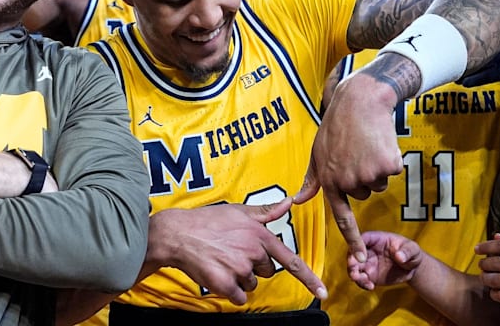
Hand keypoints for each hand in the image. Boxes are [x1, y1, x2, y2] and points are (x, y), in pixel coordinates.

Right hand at [144, 199, 326, 304]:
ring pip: (251, 284)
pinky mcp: (225, 284)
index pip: (290, 260)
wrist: (177, 234)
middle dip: (255, 266)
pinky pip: (238, 297)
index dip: (309, 278)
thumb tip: (289, 202)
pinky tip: (219, 273)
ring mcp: (239, 269)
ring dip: (240, 277)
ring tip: (223, 259)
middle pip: (267, 271)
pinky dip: (230, 290)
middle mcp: (253, 252)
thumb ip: (266, 211)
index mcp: (260, 235)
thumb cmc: (207, 221)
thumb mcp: (239, 211)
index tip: (322, 292)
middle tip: (234, 252)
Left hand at [296, 72, 402, 265]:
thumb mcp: (318, 152)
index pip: (342, 217)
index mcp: (330, 181)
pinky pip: (393, 170)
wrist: (360, 100)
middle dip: (363, 176)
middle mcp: (349, 182)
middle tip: (357, 151)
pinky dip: (391, 158)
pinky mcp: (387, 165)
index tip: (362, 259)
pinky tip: (380, 141)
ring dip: (377, 167)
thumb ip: (312, 180)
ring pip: (379, 183)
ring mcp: (369, 174)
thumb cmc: (337, 124)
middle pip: (365, 193)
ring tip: (367, 144)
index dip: (353, 240)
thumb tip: (298, 200)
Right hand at [347, 230, 422, 290]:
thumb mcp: (412, 249)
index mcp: (377, 239)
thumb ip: (406, 251)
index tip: (357, 253)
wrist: (412, 268)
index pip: (363, 238)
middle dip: (351, 261)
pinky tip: (370, 286)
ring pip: (355, 267)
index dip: (357, 244)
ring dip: (353, 273)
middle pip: (354, 253)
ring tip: (358, 279)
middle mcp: (369, 250)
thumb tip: (399, 256)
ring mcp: (368, 263)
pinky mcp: (370, 275)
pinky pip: (362, 280)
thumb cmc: (411, 252)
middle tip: (353, 269)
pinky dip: (363, 283)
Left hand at [476, 233, 499, 308]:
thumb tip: (495, 236)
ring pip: (496, 280)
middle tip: (482, 264)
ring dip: (485, 278)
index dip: (487, 246)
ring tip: (485, 276)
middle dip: (484, 263)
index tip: (477, 249)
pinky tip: (495, 289)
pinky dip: (494, 292)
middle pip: (496, 263)